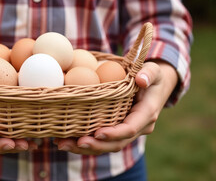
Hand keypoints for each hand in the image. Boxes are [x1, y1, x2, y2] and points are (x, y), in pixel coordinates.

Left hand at [54, 60, 177, 154]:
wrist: (155, 87)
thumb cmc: (152, 76)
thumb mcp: (153, 71)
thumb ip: (148, 73)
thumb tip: (141, 79)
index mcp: (147, 114)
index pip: (130, 128)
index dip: (114, 133)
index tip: (97, 133)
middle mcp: (139, 127)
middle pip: (117, 143)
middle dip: (96, 146)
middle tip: (76, 143)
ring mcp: (128, 132)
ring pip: (108, 146)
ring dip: (85, 148)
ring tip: (63, 145)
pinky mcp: (118, 131)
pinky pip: (103, 141)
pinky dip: (85, 143)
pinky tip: (66, 140)